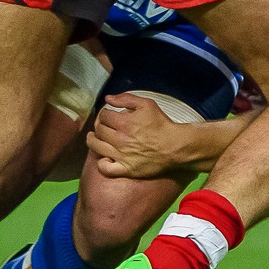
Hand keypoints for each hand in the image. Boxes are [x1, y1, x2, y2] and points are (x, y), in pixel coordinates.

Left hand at [89, 93, 203, 179]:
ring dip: (92, 140)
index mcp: (124, 122)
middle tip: (102, 126)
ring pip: (96, 147)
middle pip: (99, 130)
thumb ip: (126, 98)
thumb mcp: (147, 104)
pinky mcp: (126, 169)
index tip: (107, 115)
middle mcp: (119, 139)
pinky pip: (105, 168)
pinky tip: (104, 157)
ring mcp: (121, 155)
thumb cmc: (161, 124)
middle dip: (99, 125)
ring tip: (94, 138)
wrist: (175, 146)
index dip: (104, 114)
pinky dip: (101, 162)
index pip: (103, 116)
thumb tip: (108, 98)